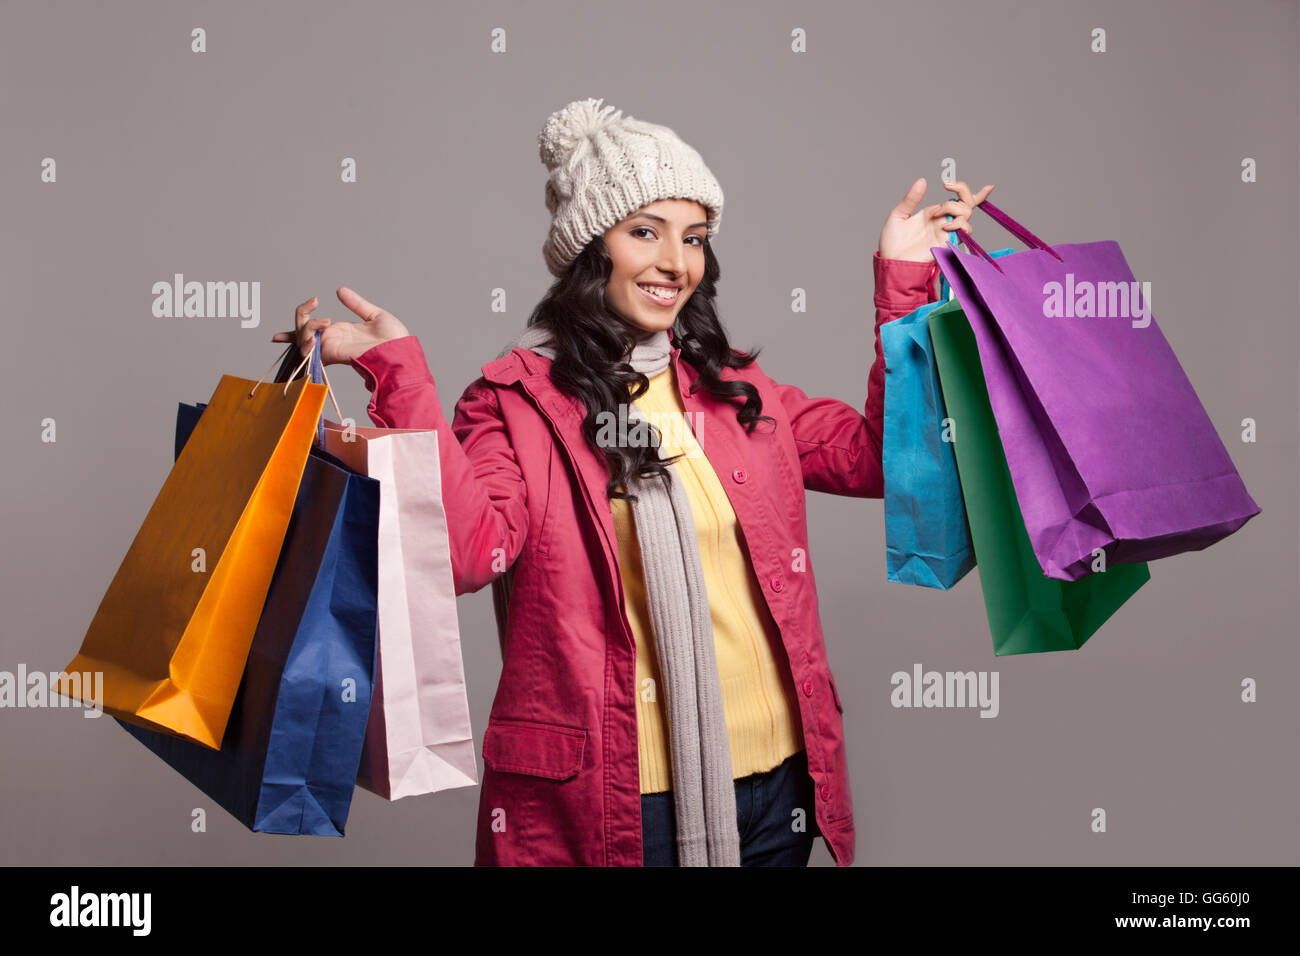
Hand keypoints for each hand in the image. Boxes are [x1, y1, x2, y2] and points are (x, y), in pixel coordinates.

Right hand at [272, 286, 410, 364]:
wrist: (401, 351)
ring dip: (307, 324)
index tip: (275, 337)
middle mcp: (331, 341)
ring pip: (302, 336)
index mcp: (340, 332)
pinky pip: (310, 348)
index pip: (310, 332)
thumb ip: (356, 303)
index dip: (291, 334)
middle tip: (313, 302)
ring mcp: (330, 348)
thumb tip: (340, 290)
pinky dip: (306, 341)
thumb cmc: (394, 340)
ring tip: (327, 320)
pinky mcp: (332, 354)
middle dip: (301, 314)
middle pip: (301, 330)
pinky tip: (315, 336)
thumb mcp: (373, 315)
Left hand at [877, 178, 994, 262]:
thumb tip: (922, 180)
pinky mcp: (947, 243)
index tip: (989, 186)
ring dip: (957, 209)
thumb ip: (911, 199)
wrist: (891, 262)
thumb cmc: (892, 243)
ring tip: (939, 216)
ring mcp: (946, 232)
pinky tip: (945, 225)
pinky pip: (963, 231)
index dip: (977, 194)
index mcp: (933, 213)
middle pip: (966, 204)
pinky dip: (959, 224)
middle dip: (962, 193)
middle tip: (947, 188)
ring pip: (967, 216)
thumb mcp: (898, 216)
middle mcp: (943, 221)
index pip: (958, 201)